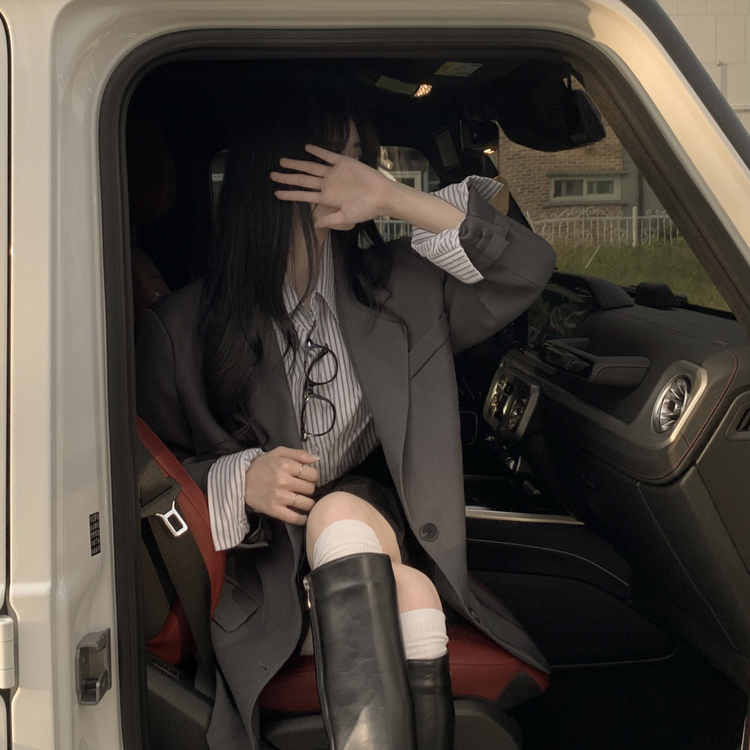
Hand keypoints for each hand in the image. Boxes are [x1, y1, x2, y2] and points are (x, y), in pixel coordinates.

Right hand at [244, 446, 319, 524]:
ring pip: (307, 503)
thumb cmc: (261, 465)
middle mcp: (284, 481)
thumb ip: (299, 454)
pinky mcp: (274, 510)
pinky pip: (295, 518)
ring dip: (308, 503)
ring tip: (303, 500)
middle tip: (302, 488)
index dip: (313, 476)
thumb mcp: (278, 453)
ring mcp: (279, 497)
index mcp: (286, 465)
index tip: (308, 478)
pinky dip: (303, 518)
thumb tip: (316, 459)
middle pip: (311, 489)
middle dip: (309, 488)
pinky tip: (304, 515)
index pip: (313, 474)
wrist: (240, 480)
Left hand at [270, 144, 393, 229]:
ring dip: (297, 164)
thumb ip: (330, 219)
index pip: (304, 195)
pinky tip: (306, 148)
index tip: (276, 193)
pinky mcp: (343, 163)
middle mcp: (328, 184)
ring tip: (282, 162)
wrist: (382, 196)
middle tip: (272, 175)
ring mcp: (334, 173)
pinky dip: (317, 152)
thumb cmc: (366, 209)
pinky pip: (327, 156)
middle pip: (303, 180)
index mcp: (327, 198)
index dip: (290, 194)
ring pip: (311, 168)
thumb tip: (314, 224)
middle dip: (287, 178)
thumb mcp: (346, 217)